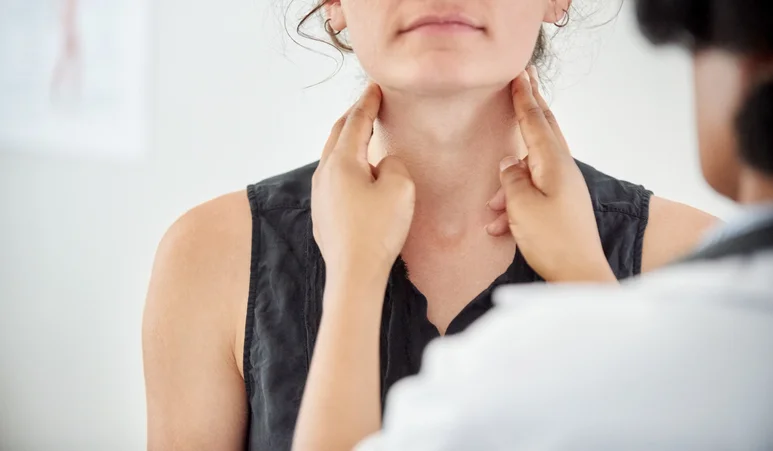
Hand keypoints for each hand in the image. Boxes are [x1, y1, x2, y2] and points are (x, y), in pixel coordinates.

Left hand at [312, 84, 415, 281]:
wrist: (354, 273)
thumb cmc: (377, 231)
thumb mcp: (399, 187)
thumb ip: (393, 164)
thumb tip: (381, 164)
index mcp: (341, 162)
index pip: (355, 122)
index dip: (367, 103)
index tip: (374, 88)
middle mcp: (324, 174)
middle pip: (337, 135)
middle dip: (353, 117)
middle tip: (367, 105)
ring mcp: (320, 195)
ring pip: (333, 158)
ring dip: (348, 142)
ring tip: (363, 136)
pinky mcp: (323, 214)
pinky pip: (334, 179)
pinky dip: (346, 166)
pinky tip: (357, 175)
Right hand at [485, 67, 615, 282]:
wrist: (578, 275)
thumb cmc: (552, 240)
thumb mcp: (521, 206)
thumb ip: (511, 179)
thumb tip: (509, 163)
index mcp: (554, 164)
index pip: (536, 122)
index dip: (524, 98)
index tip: (519, 75)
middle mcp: (562, 170)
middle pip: (544, 131)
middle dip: (531, 108)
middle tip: (525, 82)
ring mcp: (564, 187)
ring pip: (531, 170)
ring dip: (509, 184)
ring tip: (493, 209)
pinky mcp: (561, 205)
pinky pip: (532, 193)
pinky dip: (514, 204)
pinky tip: (498, 227)